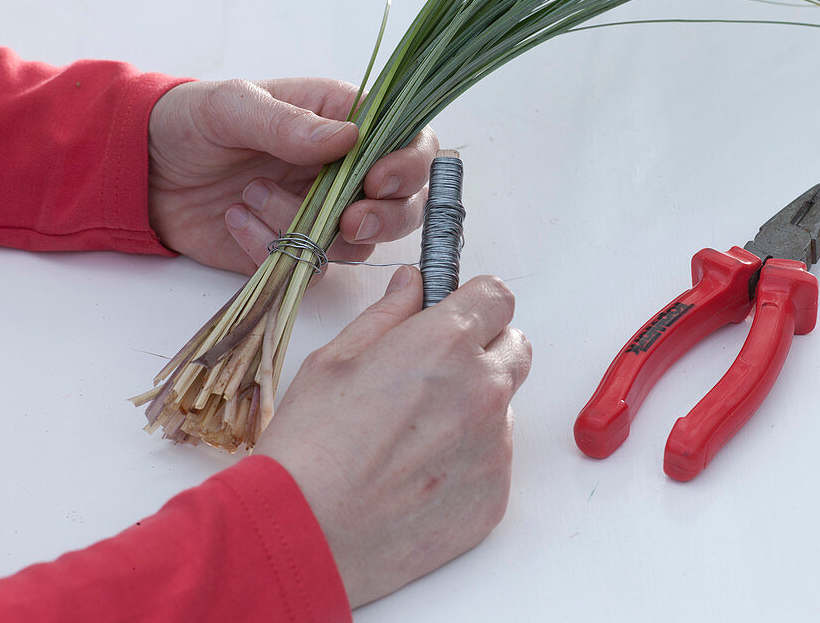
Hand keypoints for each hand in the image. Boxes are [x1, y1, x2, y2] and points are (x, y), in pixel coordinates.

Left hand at [147, 78, 437, 272]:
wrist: (142, 170)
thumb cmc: (191, 121)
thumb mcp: (232, 107)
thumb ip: (288, 122)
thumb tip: (349, 138)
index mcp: (345, 121)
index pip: (411, 143)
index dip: (410, 166)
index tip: (380, 181)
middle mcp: (347, 171)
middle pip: (404, 204)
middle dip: (384, 218)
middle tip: (348, 221)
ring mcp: (325, 213)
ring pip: (360, 242)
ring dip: (309, 228)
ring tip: (250, 195)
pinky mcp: (296, 249)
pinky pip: (310, 267)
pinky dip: (274, 250)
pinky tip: (236, 220)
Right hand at [256, 267, 531, 606]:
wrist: (305, 534)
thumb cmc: (310, 447)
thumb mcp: (336, 359)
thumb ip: (388, 314)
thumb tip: (413, 285)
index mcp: (446, 343)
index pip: (497, 297)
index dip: (474, 303)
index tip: (458, 315)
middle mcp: (483, 389)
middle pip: (514, 348)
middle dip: (484, 351)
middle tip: (435, 375)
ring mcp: (494, 445)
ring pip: (503, 408)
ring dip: (474, 410)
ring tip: (414, 437)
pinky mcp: (495, 495)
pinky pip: (494, 461)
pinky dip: (468, 461)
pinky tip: (419, 475)